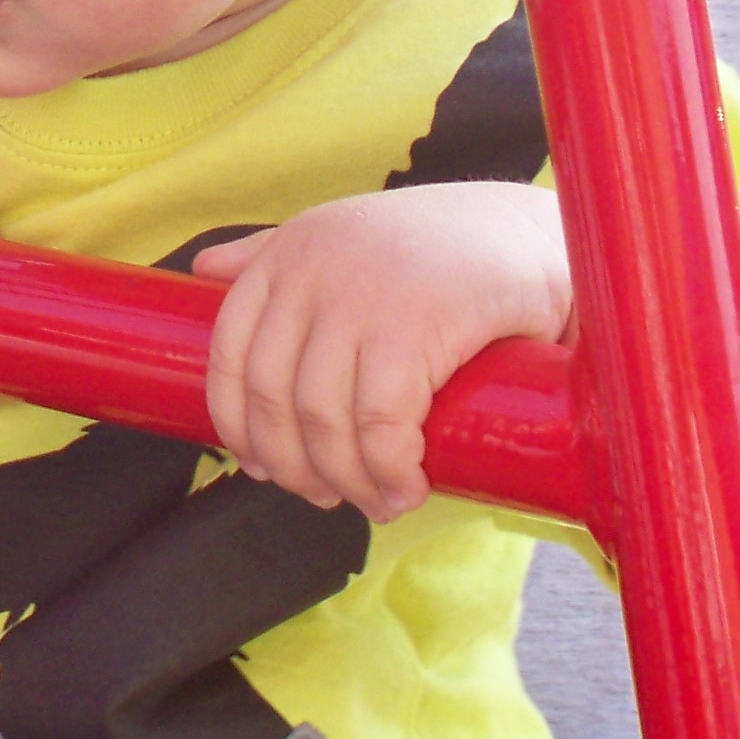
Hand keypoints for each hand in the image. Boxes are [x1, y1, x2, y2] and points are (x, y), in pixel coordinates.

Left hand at [194, 183, 570, 523]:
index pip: (228, 357)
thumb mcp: (347, 238)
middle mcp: (312, 269)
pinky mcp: (415, 322)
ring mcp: (361, 294)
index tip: (264, 469)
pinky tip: (407, 487)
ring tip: (380, 502)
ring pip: (322, 418)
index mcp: (287, 254)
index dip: (238, 427)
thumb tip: (203, 269)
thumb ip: (277, 253)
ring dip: (348, 479)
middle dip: (294, 466)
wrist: (536, 237)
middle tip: (329, 498)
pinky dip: (388, 469)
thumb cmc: (443, 249)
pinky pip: (380, 421)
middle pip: (270, 398)